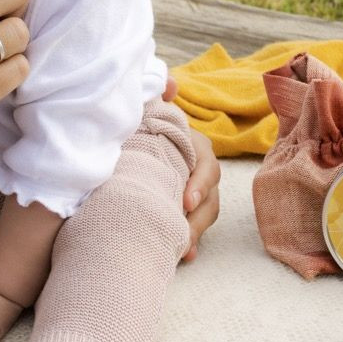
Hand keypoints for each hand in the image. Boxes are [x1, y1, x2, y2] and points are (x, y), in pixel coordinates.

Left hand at [160, 77, 221, 262]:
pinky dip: (190, 243)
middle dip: (197, 218)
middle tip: (183, 235)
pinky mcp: (185, 209)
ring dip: (195, 234)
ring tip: (183, 252)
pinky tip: (183, 258)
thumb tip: (169, 83)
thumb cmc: (143, 128)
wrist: (132, 145)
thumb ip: (157, 98)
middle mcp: (199, 170)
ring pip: (204, 215)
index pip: (206, 166)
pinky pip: (193, 227)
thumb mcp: (148, 112)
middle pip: (209, 198)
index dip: (198, 183)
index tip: (184, 200)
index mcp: (193, 147)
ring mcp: (195, 192)